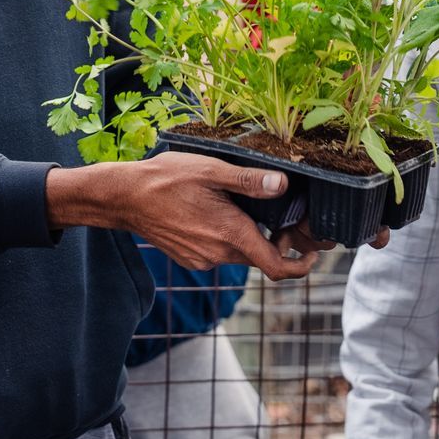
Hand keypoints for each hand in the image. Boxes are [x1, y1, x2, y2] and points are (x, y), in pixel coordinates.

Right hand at [45, 153, 320, 280]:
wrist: (124, 198)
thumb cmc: (165, 179)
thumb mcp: (210, 170)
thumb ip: (249, 181)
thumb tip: (283, 185)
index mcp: (230, 233)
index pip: (278, 267)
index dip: (302, 266)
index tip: (313, 254)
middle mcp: (218, 253)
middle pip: (261, 258)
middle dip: (277, 242)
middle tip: (283, 217)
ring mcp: (203, 259)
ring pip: (240, 253)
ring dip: (250, 237)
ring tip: (246, 207)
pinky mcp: (190, 258)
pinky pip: (220, 252)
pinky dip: (228, 238)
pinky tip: (218, 213)